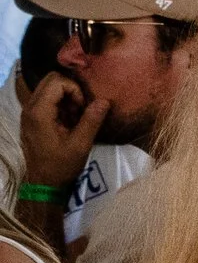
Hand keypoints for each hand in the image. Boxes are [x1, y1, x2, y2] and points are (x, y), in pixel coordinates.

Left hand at [20, 71, 105, 190]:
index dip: (75, 90)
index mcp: (39, 112)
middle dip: (70, 90)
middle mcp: (29, 107)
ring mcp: (28, 112)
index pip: (57, 82)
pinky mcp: (31, 117)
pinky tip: (67, 122)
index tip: (82, 110)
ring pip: (48, 88)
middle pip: (50, 80)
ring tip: (74, 118)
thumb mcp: (81, 145)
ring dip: (65, 97)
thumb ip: (91, 121)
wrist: (43, 182)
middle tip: (79, 110)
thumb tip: (104, 101)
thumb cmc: (61, 165)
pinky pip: (46, 99)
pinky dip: (59, 104)